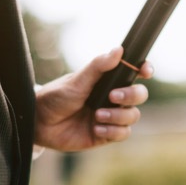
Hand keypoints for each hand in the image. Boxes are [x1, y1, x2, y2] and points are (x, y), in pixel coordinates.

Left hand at [33, 47, 150, 151]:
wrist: (40, 123)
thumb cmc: (57, 96)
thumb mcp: (77, 80)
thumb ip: (98, 66)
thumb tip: (119, 50)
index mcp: (108, 80)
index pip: (134, 72)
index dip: (144, 70)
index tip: (145, 71)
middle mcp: (113, 98)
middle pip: (139, 95)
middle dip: (131, 96)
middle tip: (112, 97)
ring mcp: (111, 116)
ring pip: (133, 116)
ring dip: (118, 116)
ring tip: (97, 116)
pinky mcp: (106, 134)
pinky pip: (123, 133)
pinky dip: (112, 130)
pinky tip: (95, 128)